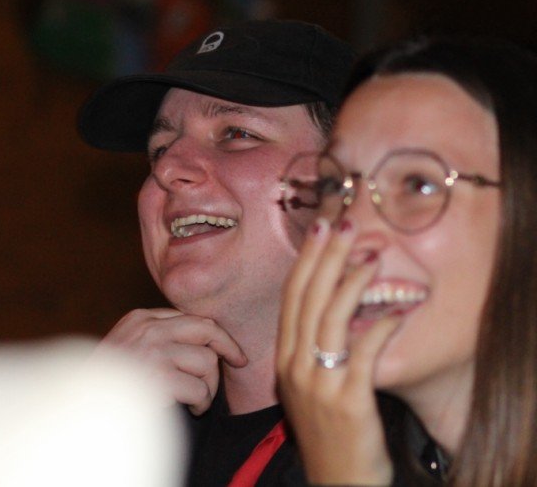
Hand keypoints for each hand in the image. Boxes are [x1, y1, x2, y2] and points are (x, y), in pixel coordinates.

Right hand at [96, 308, 246, 413]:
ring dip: (208, 387)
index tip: (231, 350)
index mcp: (140, 318)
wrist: (83, 404)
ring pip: (207, 361)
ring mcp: (152, 351)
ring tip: (197, 400)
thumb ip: (157, 337)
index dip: (216, 335)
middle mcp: (147, 329)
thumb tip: (203, 340)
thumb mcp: (129, 346)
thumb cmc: (109, 382)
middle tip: (237, 363)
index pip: (190, 317)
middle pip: (205, 330)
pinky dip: (201, 403)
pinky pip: (200, 389)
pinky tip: (190, 409)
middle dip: (228, 347)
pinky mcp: (158, 378)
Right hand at [276, 219, 401, 484]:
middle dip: (326, 254)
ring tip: (370, 252)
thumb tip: (336, 305)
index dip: (307, 257)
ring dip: (351, 280)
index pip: (292, 295)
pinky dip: (378, 327)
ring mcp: (317, 383)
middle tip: (342, 220)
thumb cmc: (330, 434)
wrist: (336, 482)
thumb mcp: (312, 385)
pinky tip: (395, 309)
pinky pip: (362, 354)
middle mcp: (294, 365)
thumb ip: (316, 347)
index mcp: (284, 357)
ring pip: (330, 318)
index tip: (321, 225)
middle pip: (307, 297)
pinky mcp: (346, 401)